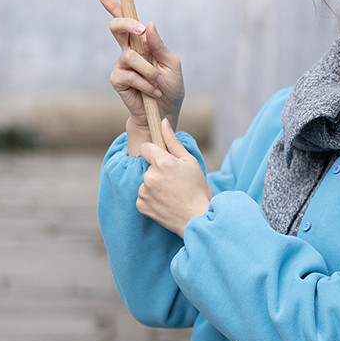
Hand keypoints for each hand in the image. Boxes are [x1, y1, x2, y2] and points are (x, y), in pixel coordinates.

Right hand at [98, 0, 184, 151]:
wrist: (165, 112)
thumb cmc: (170, 87)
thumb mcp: (171, 64)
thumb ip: (159, 45)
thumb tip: (149, 25)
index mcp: (142, 43)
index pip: (125, 20)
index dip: (113, 6)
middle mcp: (129, 51)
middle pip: (116, 28)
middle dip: (127, 24)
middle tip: (140, 30)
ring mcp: (121, 65)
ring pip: (130, 56)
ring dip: (149, 71)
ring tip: (159, 84)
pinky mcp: (117, 80)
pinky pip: (129, 75)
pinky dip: (144, 83)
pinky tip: (152, 92)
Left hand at [137, 120, 213, 235]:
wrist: (198, 219)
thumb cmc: (198, 189)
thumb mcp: (190, 162)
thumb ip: (173, 141)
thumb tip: (163, 122)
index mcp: (162, 162)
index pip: (146, 148)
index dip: (155, 152)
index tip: (164, 161)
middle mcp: (149, 176)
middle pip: (148, 166)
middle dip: (158, 170)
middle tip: (175, 181)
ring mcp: (143, 191)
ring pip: (145, 181)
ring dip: (154, 185)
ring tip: (172, 193)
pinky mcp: (141, 205)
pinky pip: (143, 196)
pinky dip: (151, 198)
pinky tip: (166, 202)